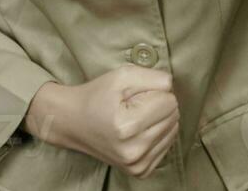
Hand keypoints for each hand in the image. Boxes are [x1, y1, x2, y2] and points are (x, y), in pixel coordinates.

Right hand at [23, 67, 179, 177]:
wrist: (73, 123)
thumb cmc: (96, 97)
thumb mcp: (121, 76)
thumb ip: (153, 77)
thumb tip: (171, 87)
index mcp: (127, 127)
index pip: (169, 101)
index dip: (154, 91)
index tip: (134, 94)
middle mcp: (134, 151)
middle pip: (173, 116)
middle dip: (158, 105)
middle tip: (133, 105)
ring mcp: (137, 165)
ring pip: (173, 131)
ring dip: (158, 120)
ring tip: (134, 118)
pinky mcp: (140, 171)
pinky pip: (167, 145)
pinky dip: (156, 134)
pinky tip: (137, 131)